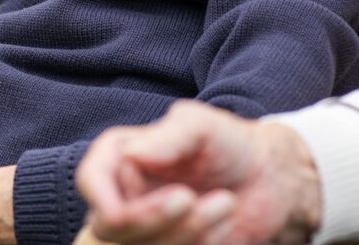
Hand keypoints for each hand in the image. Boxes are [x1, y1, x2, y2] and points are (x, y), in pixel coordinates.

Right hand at [77, 100, 320, 244]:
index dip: (99, 199)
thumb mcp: (202, 125)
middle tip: (189, 198)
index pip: (91, 179)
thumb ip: (169, 135)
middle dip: (152, 219)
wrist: (266, 177)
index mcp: (123, 156)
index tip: (119, 214)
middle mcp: (127, 194)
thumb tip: (132, 154)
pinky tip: (223, 224)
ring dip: (187, 232)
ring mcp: (147, 228)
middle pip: (112, 227)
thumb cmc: (228, 142)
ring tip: (225, 203)